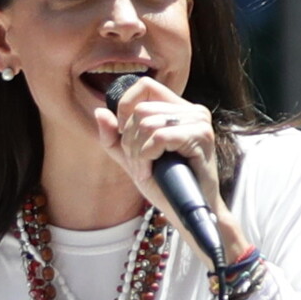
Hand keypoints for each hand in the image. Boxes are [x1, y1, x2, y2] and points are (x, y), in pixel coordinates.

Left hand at [94, 76, 220, 213]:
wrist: (187, 213)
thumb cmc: (165, 185)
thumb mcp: (133, 158)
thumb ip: (114, 137)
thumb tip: (99, 111)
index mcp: (177, 109)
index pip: (145, 86)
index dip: (127, 106)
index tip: (125, 134)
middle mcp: (191, 110)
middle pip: (141, 109)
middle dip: (130, 140)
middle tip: (139, 164)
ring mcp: (199, 122)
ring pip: (148, 123)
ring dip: (138, 153)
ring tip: (145, 171)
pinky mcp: (201, 136)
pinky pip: (159, 137)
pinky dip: (148, 156)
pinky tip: (153, 171)